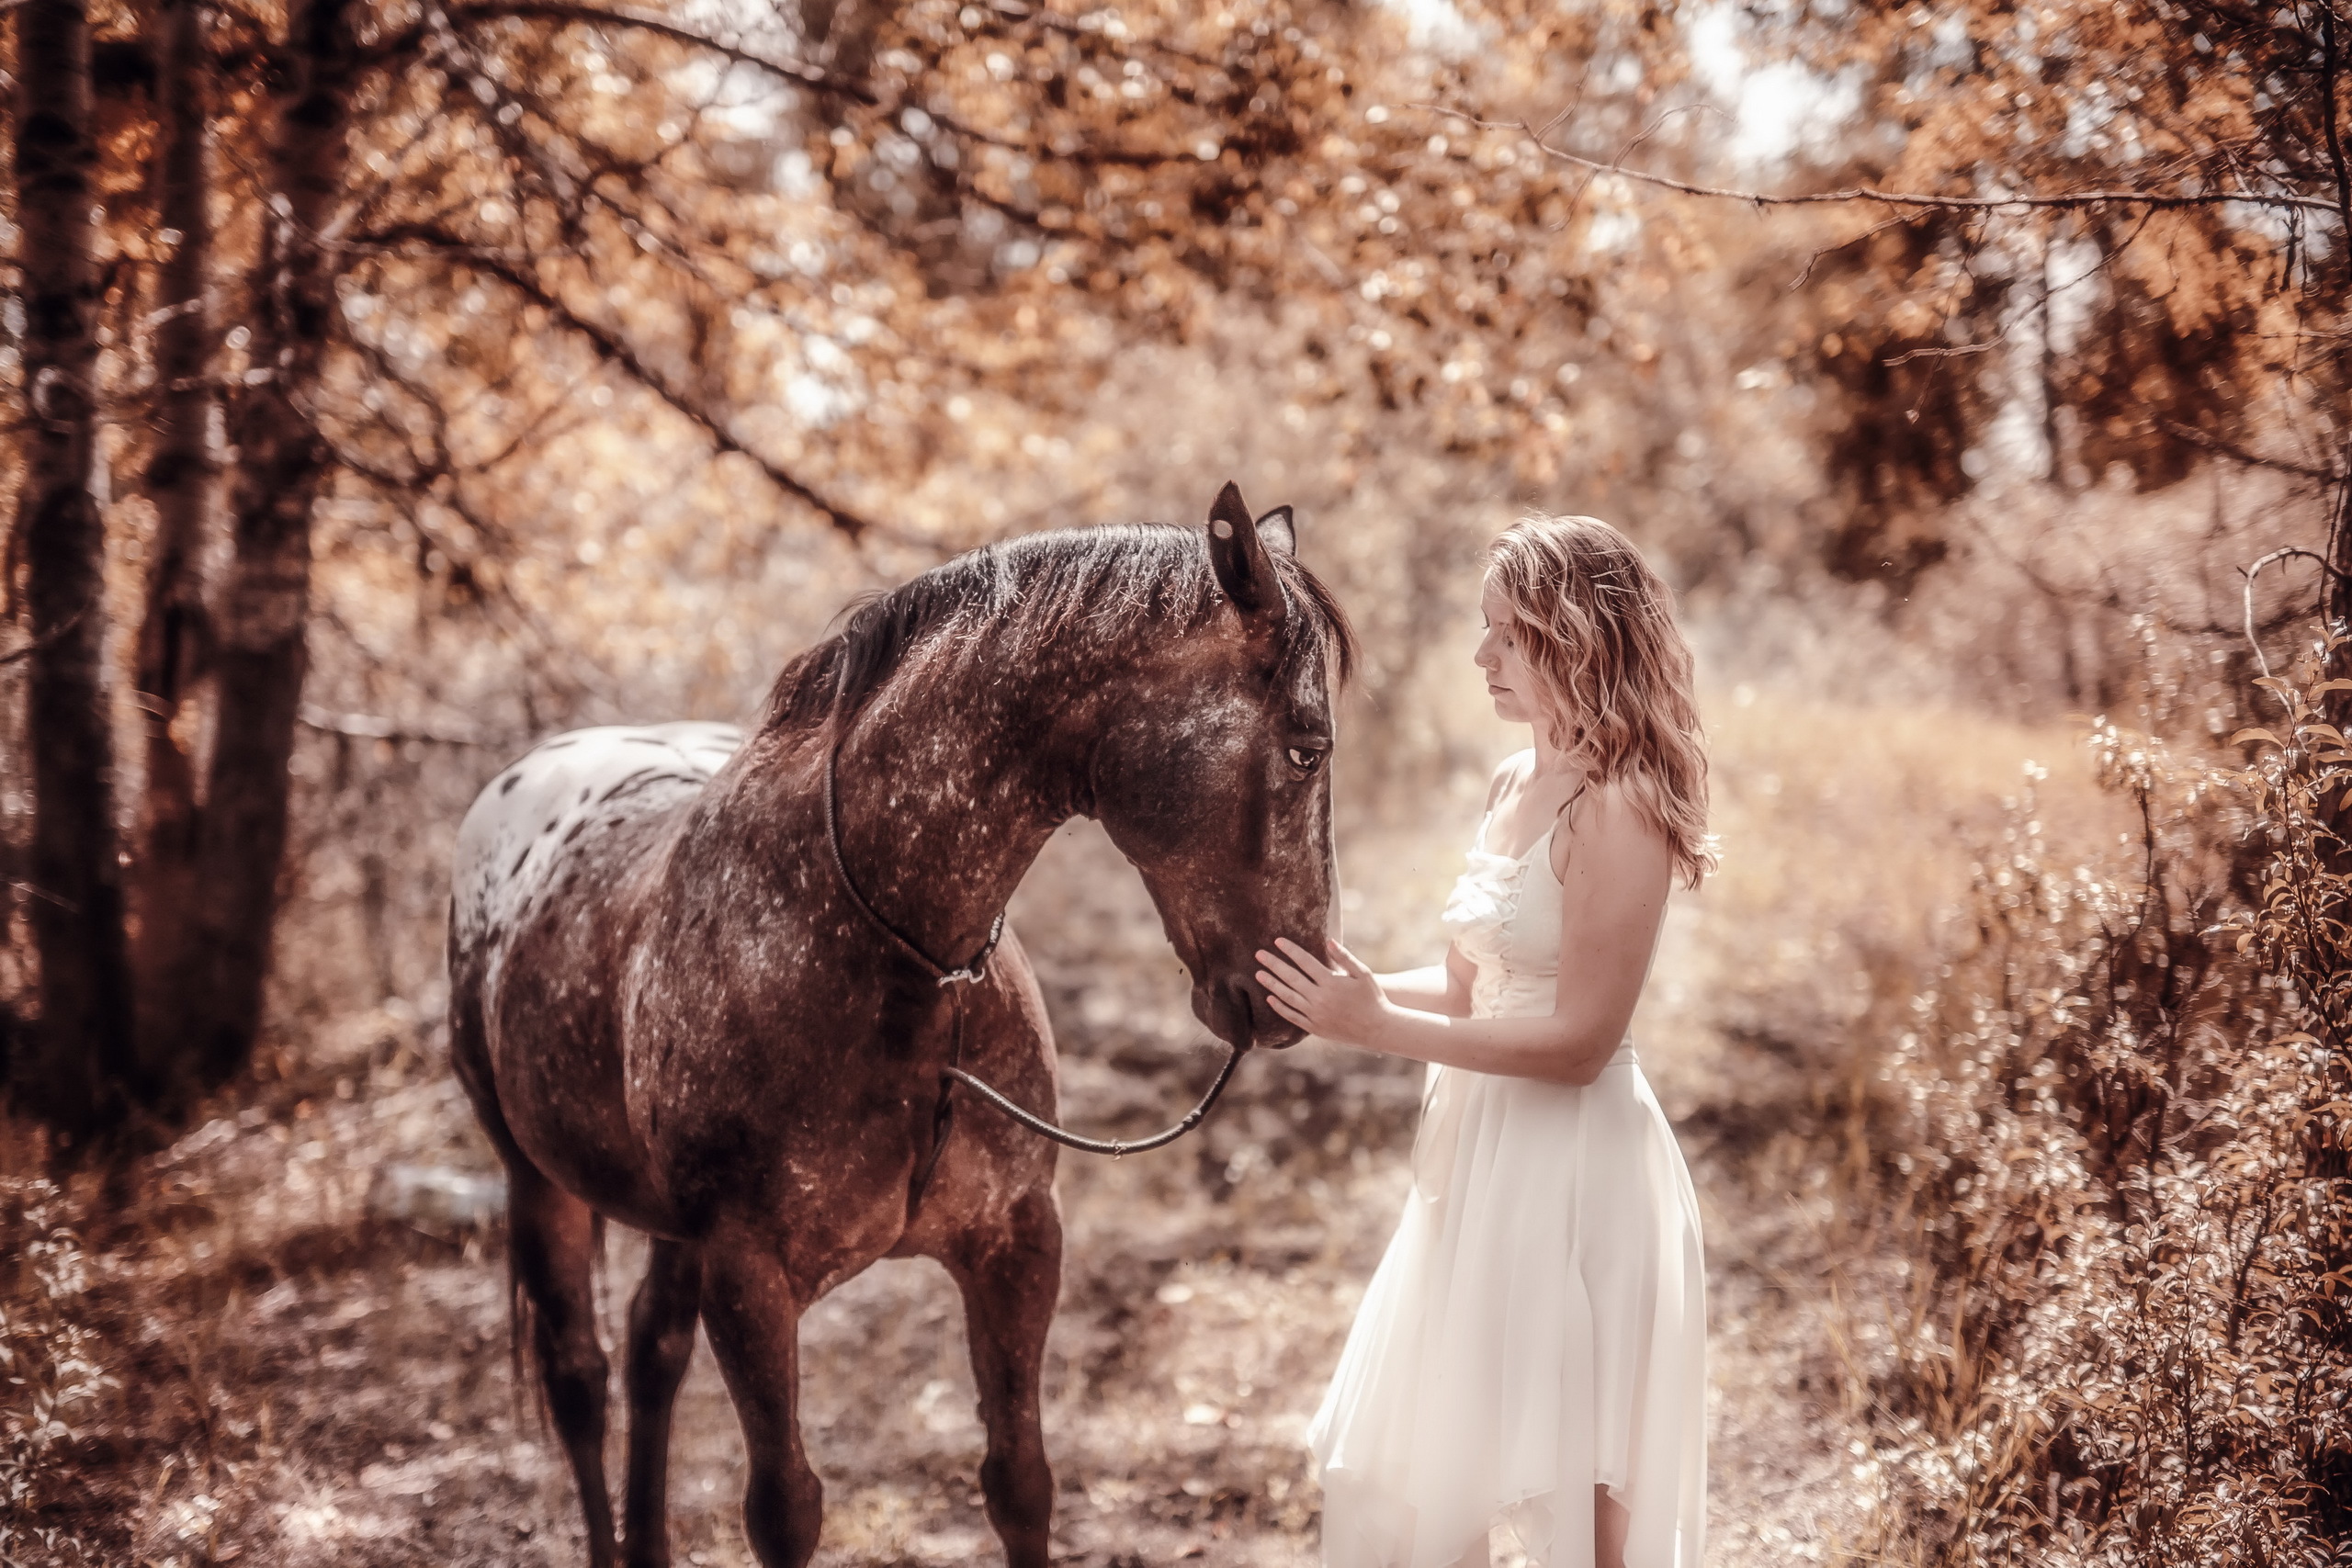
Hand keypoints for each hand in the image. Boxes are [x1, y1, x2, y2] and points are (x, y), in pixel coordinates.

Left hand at [1254, 937, 1388, 1047]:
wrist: (1378, 1029)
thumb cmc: (1372, 997)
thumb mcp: (1363, 974)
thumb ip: (1344, 957)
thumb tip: (1328, 940)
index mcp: (1331, 983)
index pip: (1305, 962)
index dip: (1290, 950)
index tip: (1277, 941)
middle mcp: (1320, 999)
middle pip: (1291, 978)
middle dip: (1273, 964)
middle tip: (1258, 954)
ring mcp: (1316, 1014)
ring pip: (1288, 997)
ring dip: (1271, 984)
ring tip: (1258, 974)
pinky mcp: (1315, 1028)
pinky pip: (1292, 1016)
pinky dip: (1280, 1007)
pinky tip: (1270, 998)